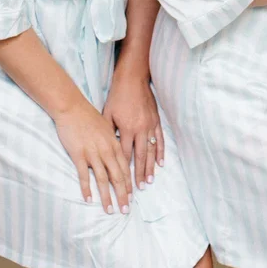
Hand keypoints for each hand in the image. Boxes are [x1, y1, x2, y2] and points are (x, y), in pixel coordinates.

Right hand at [54, 98, 129, 214]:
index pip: (125, 169)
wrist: (73, 108)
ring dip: (107, 197)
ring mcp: (93, 153)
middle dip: (122, 195)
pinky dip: (86, 188)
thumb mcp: (108, 128)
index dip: (128, 185)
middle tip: (125, 210)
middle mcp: (107, 150)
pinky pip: (84, 175)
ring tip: (109, 210)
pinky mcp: (79, 154)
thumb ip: (113, 142)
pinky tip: (88, 199)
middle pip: (117, 177)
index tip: (131, 198)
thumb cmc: (89, 117)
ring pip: (103, 179)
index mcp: (115, 144)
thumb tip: (118, 155)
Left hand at [102, 67, 162, 188]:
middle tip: (139, 188)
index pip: (125, 154)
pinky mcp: (156, 120)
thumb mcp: (107, 114)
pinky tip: (160, 163)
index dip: (123, 170)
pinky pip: (160, 139)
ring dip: (150, 166)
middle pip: (140, 156)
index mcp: (127, 129)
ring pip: (151, 150)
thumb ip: (108, 133)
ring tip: (149, 180)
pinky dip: (160, 152)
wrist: (133, 79)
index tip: (122, 183)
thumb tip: (105, 150)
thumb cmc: (117, 96)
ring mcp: (150, 125)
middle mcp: (140, 129)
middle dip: (139, 174)